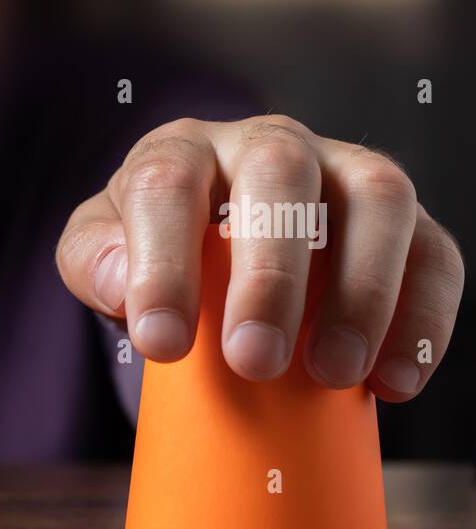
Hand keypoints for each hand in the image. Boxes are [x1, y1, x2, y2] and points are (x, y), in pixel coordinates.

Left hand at [57, 115, 463, 398]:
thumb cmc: (149, 249)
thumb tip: (127, 288)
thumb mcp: (99, 251)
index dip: (163, 262)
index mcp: (182, 151)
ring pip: (378, 197)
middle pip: (280, 176)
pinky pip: (433, 251)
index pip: (166, 184)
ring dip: (364, 289)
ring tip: (335, 374)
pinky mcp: (403, 218)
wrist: (210, 246)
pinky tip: (393, 382)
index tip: (161, 344)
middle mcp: (268, 145)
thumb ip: (95, 262)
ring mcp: (344, 172)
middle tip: (254, 361)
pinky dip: (424, 317)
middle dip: (271, 273)